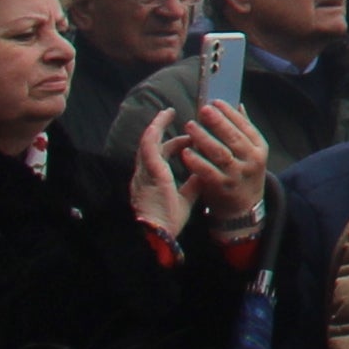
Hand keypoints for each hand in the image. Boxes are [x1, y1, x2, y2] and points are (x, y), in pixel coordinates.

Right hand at [122, 110, 196, 242]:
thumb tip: (204, 172)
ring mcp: (144, 172)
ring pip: (147, 143)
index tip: (189, 138)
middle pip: (152, 146)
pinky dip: (155, 133)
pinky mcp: (149, 172)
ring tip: (166, 113)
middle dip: (161, 131)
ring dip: (156, 127)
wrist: (159, 235)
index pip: (161, 157)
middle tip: (171, 115)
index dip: (174, 146)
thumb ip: (192, 184)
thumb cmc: (169, 221)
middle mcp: (144, 174)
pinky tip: (161, 122)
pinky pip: (148, 148)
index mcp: (152, 181)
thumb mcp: (184, 198)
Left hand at [171, 98, 270, 228]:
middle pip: (233, 137)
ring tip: (190, 125)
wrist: (242, 209)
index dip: (230, 113)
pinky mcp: (222, 187)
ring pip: (220, 153)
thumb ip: (243, 130)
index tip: (215, 101)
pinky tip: (186, 151)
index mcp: (259, 148)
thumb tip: (237, 105)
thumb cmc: (242, 175)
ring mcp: (237, 174)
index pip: (245, 126)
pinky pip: (208, 172)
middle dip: (218, 121)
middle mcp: (252, 160)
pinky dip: (197, 161)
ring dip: (204, 138)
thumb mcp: (250, 153)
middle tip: (202, 109)